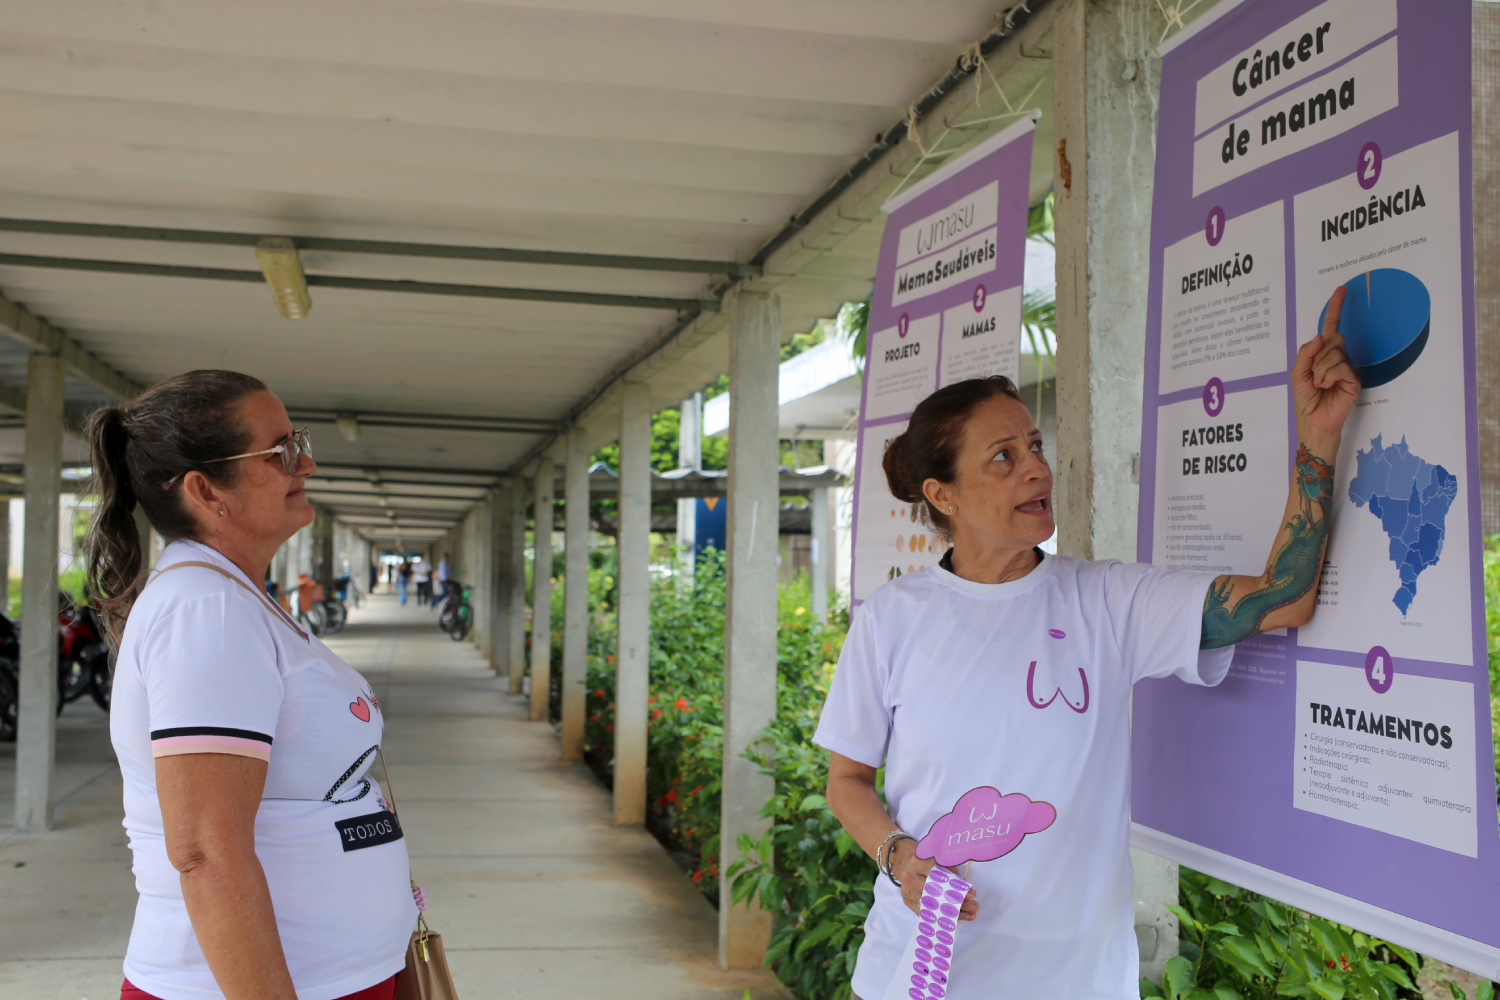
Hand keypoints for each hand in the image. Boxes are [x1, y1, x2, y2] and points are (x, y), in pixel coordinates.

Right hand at [889, 840, 979, 921]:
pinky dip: (940, 916)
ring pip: (933, 906)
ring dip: (953, 912)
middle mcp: (909, 876)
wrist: (904, 860)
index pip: (940, 877)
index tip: (971, 895)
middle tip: (975, 907)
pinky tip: (955, 919)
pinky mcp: (906, 900)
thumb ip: (952, 873)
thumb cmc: (926, 859)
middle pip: (937, 894)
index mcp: (918, 861)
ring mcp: (906, 890)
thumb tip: (969, 891)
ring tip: (970, 915)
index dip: (956, 888)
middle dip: (958, 903)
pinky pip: (925, 912)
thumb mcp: (939, 858)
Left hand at [1292, 286, 1360, 439]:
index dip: (1336, 308)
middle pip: (1333, 338)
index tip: (1341, 290)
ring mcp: (1347, 367)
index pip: (1331, 327)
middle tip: (1315, 374)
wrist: (1313, 420)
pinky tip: (1327, 387)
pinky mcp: (1354, 379)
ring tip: (1319, 385)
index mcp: (1324, 353)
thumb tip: (1320, 335)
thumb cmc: (1306, 398)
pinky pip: (1341, 367)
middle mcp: (1338, 357)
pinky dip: (1329, 377)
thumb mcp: (1298, 373)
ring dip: (1321, 370)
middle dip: (1319, 355)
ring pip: (1335, 353)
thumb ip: (1306, 353)